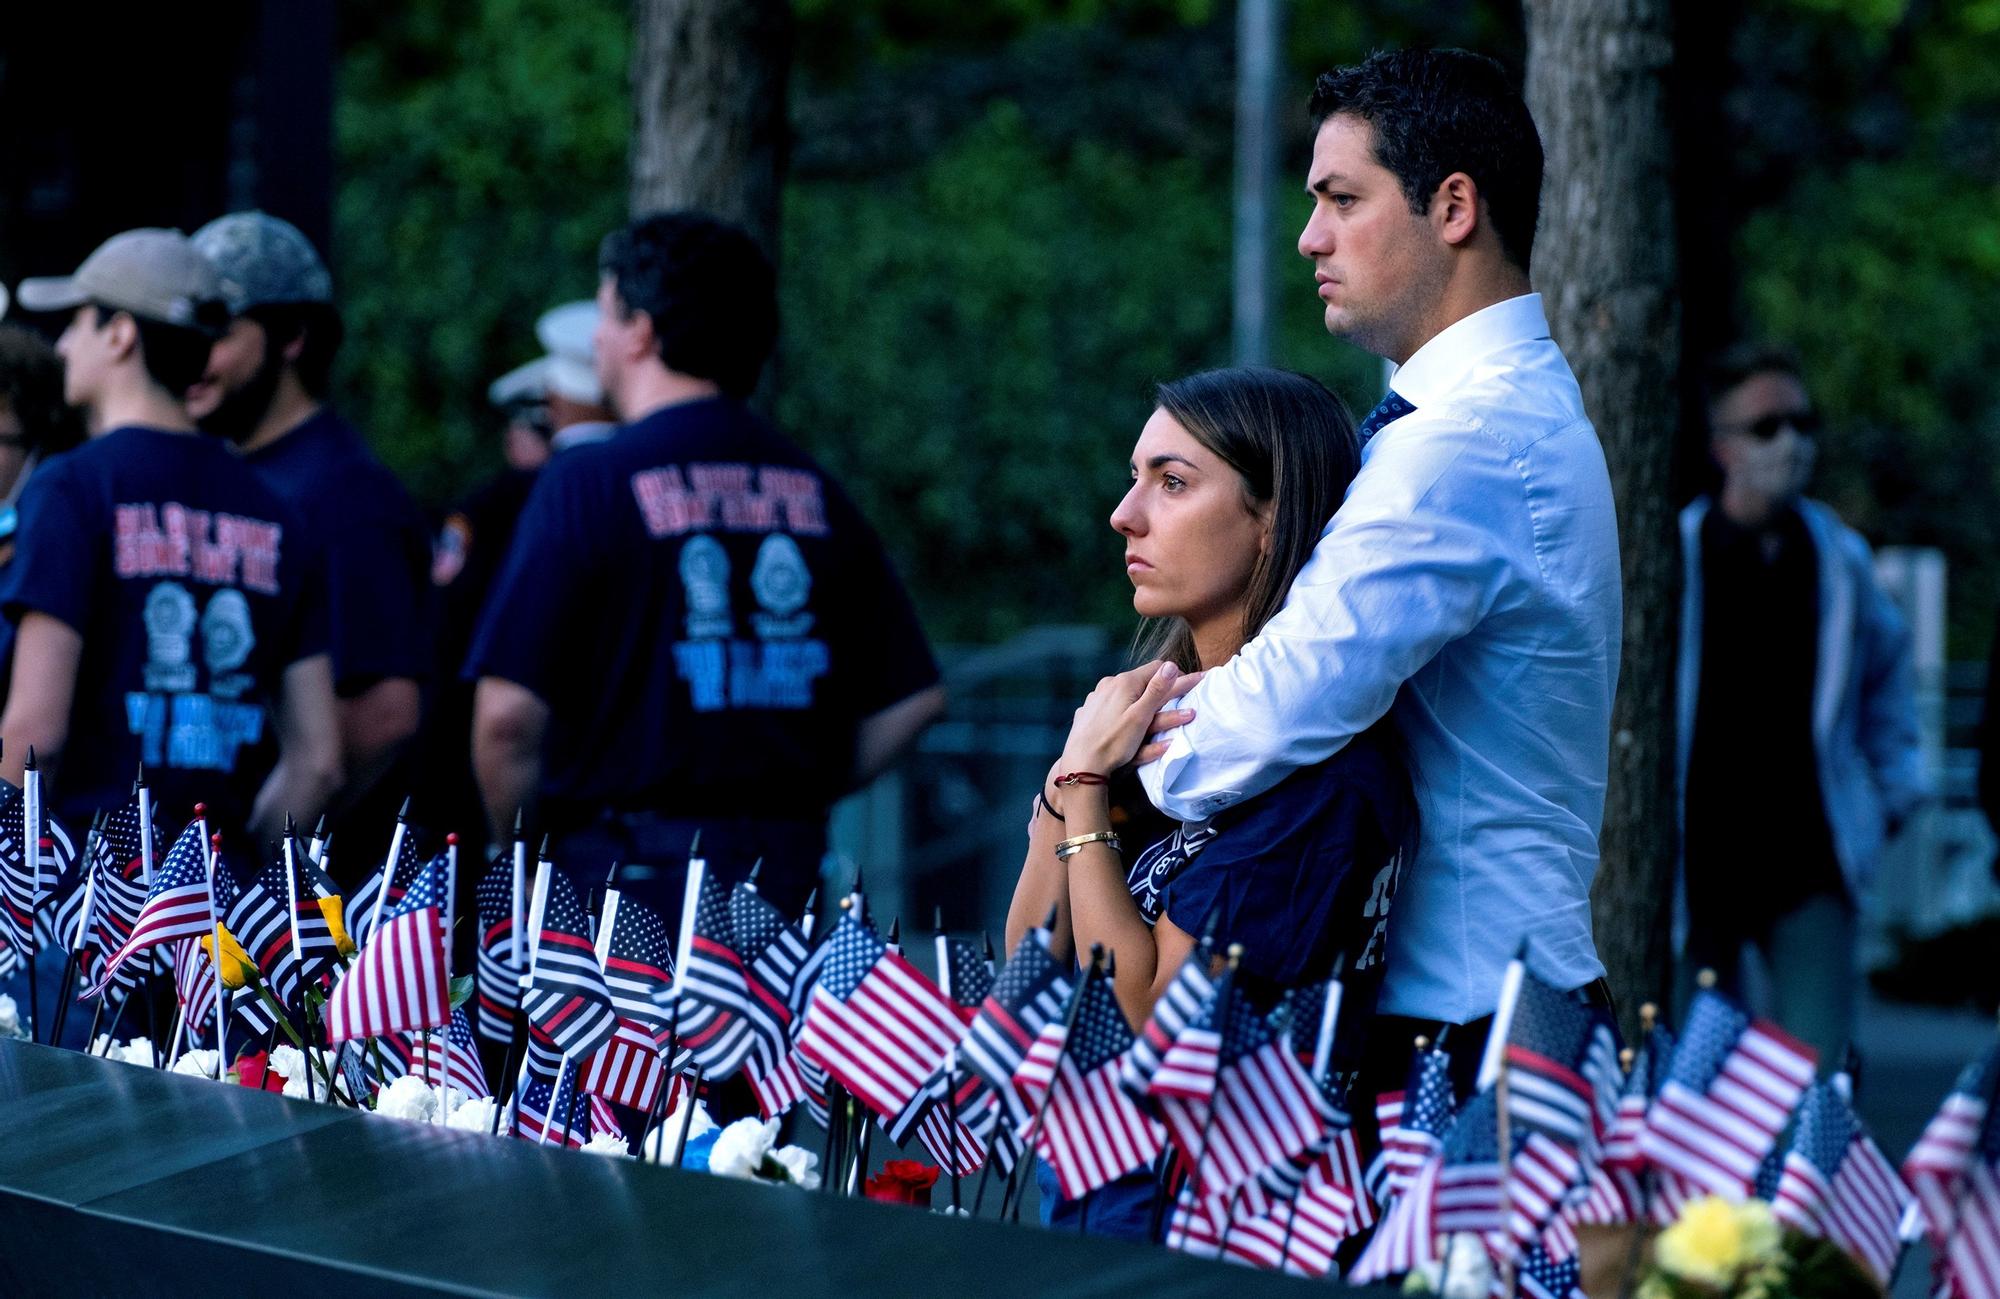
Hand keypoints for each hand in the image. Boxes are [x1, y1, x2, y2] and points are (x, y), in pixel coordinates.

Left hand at [1054, 661, 1201, 783]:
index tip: (1188, 688)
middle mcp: (1108, 684)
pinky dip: (1125, 713)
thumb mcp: (1141, 716)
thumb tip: (1171, 665)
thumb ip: (1157, 690)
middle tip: (1178, 702)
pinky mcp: (1089, 712)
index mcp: (1124, 682)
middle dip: (1161, 691)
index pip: (1157, 668)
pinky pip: (1113, 708)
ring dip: (1144, 704)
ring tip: (1156, 717)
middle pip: (1141, 682)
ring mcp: (1096, 698)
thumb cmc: (1114, 742)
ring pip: (1126, 696)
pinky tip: (1128, 724)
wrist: (1081, 763)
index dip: (1175, 677)